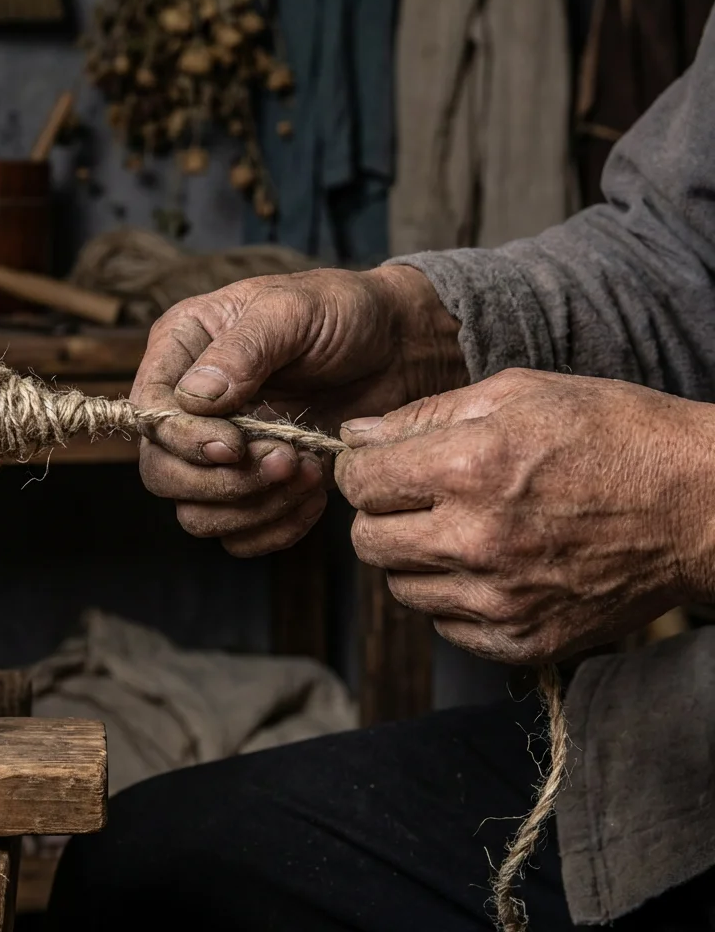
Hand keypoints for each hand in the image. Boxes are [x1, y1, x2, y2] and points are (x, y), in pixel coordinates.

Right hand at [131, 266, 466, 556]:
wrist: (398, 348)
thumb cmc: (344, 312)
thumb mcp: (294, 310)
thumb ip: (243, 350)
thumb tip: (196, 399)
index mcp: (183, 348)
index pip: (149, 412)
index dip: (184, 440)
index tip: (235, 446)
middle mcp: (190, 405)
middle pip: (162, 473)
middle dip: (222, 482)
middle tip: (285, 460)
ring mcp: (220, 451)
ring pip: (198, 514)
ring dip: (254, 507)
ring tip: (308, 471)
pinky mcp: (255, 486)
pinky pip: (240, 536)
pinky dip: (276, 528)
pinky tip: (314, 496)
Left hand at [335, 368, 714, 663]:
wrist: (700, 505)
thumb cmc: (611, 434)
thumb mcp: (517, 394)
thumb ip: (424, 415)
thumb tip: (356, 434)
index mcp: (470, 468)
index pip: (360, 482)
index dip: (361, 468)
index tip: (378, 465)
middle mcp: (477, 540)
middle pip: (367, 541)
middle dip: (379, 514)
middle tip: (416, 497)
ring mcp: (501, 599)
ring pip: (400, 588)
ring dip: (414, 558)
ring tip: (459, 529)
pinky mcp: (522, 641)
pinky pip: (445, 625)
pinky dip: (452, 597)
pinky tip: (488, 566)